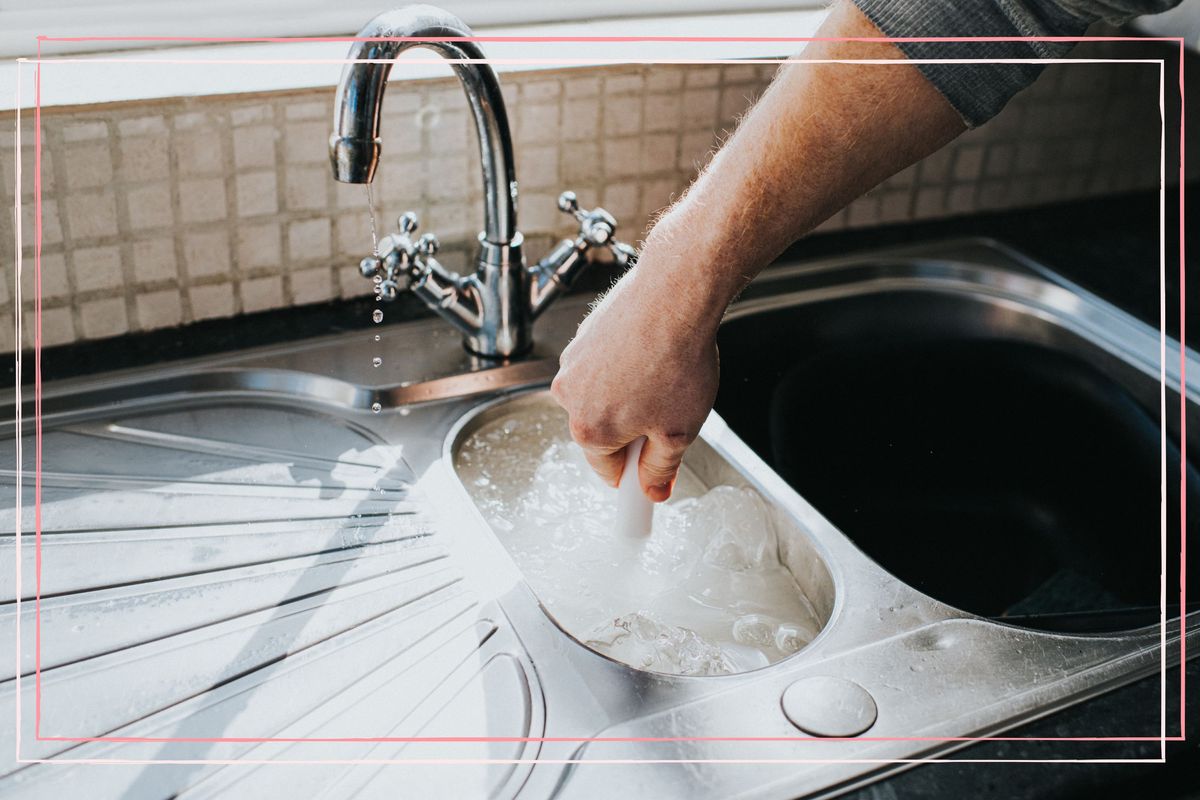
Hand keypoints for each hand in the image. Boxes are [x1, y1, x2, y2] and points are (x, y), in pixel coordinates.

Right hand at [551, 251, 720, 502]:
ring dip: (628, 395)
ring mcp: (573, 362)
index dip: (634, 474)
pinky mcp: (583, 335)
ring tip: (663, 375)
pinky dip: (624, 365)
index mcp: (589, 430)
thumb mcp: (679, 431)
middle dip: (632, 430)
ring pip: (601, 396)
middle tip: (669, 413)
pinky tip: (653, 353)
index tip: (646, 477)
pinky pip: (603, 365)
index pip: (608, 472)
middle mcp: (570, 396)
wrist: (675, 292)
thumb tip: (653, 489)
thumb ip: (661, 468)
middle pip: (601, 433)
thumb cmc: (677, 358)